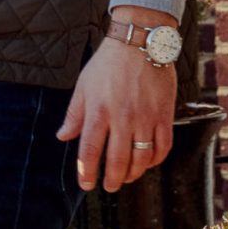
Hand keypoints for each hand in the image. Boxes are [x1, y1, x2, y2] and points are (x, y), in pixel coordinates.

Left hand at [58, 37, 177, 194]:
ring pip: (141, 159)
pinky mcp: (164, 114)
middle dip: (112, 180)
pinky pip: (163, 147)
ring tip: (127, 177)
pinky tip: (148, 162)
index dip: (86, 172)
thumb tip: (63, 136)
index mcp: (99, 110)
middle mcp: (122, 117)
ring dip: (133, 174)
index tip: (86, 184)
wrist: (140, 42)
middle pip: (117, 161)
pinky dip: (155, 160)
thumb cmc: (108, 63)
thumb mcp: (84, 85)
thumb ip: (74, 114)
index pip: (90, 150)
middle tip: (109, 186)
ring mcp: (146, 117)